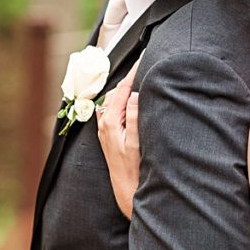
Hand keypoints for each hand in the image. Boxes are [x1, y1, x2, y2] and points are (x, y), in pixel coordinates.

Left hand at [96, 59, 140, 219]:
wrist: (126, 191)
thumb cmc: (132, 169)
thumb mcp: (135, 143)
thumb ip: (133, 117)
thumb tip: (133, 94)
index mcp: (110, 121)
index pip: (122, 90)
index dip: (133, 73)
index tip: (144, 58)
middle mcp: (104, 122)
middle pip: (117, 92)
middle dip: (130, 77)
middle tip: (145, 61)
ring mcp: (106, 128)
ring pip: (116, 100)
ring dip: (126, 88)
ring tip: (140, 75)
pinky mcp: (110, 134)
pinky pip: (115, 109)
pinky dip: (123, 99)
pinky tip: (130, 98)